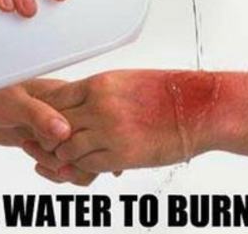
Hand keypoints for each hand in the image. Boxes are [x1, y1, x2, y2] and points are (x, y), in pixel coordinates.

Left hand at [0, 79, 98, 185]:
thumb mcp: (14, 102)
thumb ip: (38, 115)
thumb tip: (63, 131)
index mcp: (70, 95)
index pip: (88, 123)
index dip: (70, 140)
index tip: (46, 142)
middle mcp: (73, 115)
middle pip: (89, 147)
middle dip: (64, 159)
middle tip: (37, 151)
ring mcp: (66, 132)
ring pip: (82, 161)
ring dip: (60, 168)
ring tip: (37, 161)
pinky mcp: (57, 146)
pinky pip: (71, 167)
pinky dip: (58, 175)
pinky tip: (41, 168)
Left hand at [39, 70, 219, 172]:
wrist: (199, 109)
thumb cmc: (168, 93)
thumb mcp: (127, 81)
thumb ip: (98, 92)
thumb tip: (79, 102)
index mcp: (100, 84)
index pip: (55, 100)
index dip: (49, 114)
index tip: (50, 122)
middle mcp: (100, 106)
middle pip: (56, 124)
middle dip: (53, 135)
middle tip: (56, 142)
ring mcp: (109, 131)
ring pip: (67, 148)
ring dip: (68, 154)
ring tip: (75, 154)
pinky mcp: (121, 155)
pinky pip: (87, 164)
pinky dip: (85, 166)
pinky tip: (92, 162)